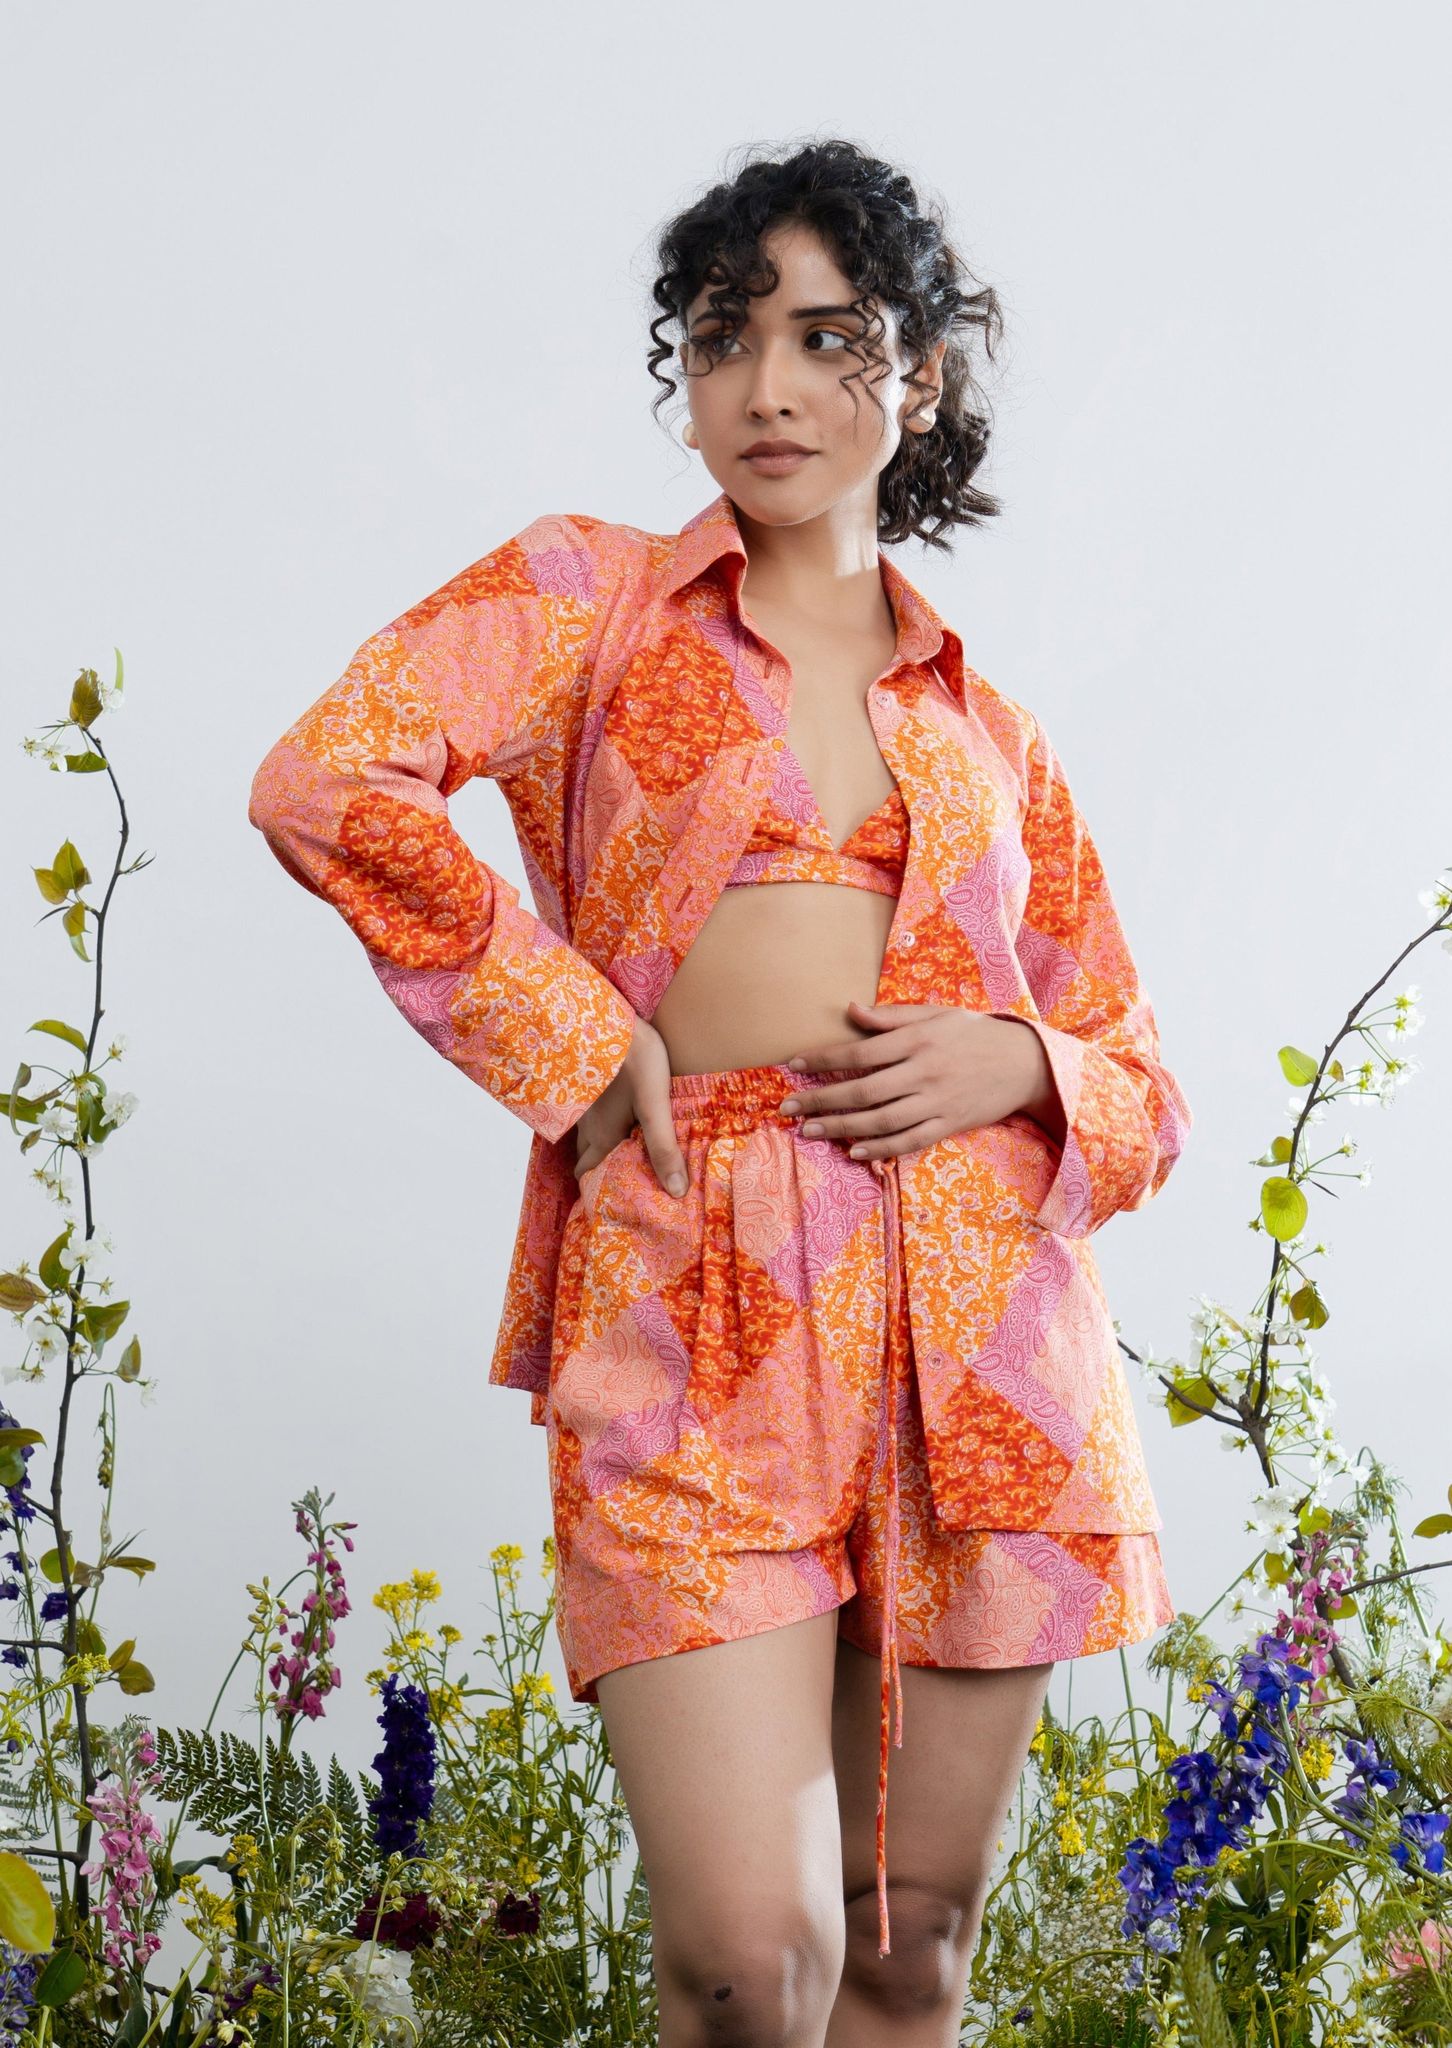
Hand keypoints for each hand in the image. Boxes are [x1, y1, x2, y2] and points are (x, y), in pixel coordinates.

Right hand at [572, 1014, 688, 1195]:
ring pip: (584, 1133)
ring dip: (597, 1145)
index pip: (587, 1173)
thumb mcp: (655, 1106)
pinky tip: (616, 1114)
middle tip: (621, 1176)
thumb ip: (663, 1147)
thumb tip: (675, 1192)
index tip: (609, 1199)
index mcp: (603, 1136)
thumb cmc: (634, 1059)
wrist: (606, 1015)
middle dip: (598, 1169)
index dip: (595, 1188)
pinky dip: (596, 1122)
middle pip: (585, 1156)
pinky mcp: (585, 1081)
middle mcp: (586, 1124)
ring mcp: (582, 1101)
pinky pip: (586, 1112)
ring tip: (621, 1150)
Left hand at [775, 999, 1065, 1162]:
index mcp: (917, 1040)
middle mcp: (924, 1071)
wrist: (1026, 1063)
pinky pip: (908, 1140)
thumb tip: (851, 1010)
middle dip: (820, 1101)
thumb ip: (891, 1017)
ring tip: (809, 1131)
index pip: (860, 1051)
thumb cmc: (975, 1034)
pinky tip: (853, 1151)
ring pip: (880, 1120)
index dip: (823, 1060)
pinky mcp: (948, 1124)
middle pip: (863, 1090)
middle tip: (787, 1109)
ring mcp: (936, 1101)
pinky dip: (880, 1148)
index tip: (793, 1066)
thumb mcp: (936, 1014)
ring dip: (841, 1127)